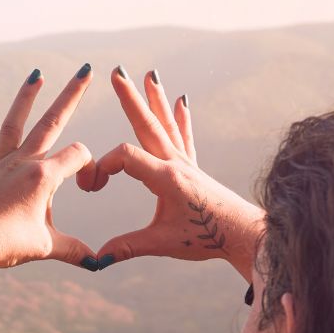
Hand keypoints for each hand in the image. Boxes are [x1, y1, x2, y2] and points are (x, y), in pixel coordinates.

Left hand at [0, 66, 98, 288]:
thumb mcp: (45, 247)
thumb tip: (99, 263)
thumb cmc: (5, 245)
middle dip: (72, 94)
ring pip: (15, 123)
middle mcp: (22, 162)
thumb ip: (74, 250)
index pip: (77, 155)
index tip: (88, 188)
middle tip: (86, 69)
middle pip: (52, 121)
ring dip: (27, 97)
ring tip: (37, 74)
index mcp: (43, 177)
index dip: (89, 167)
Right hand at [77, 68, 264, 279]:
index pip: (126, 158)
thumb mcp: (162, 244)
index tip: (92, 187)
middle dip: (130, 99)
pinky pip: (184, 138)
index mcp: (166, 178)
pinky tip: (181, 101)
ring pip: (166, 125)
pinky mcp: (194, 170)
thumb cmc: (205, 238)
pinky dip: (181, 119)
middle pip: (148, 125)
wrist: (241, 235)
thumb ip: (128, 247)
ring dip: (156, 99)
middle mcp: (176, 164)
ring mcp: (186, 164)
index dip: (104, 167)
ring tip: (150, 74)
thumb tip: (97, 260)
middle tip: (117, 72)